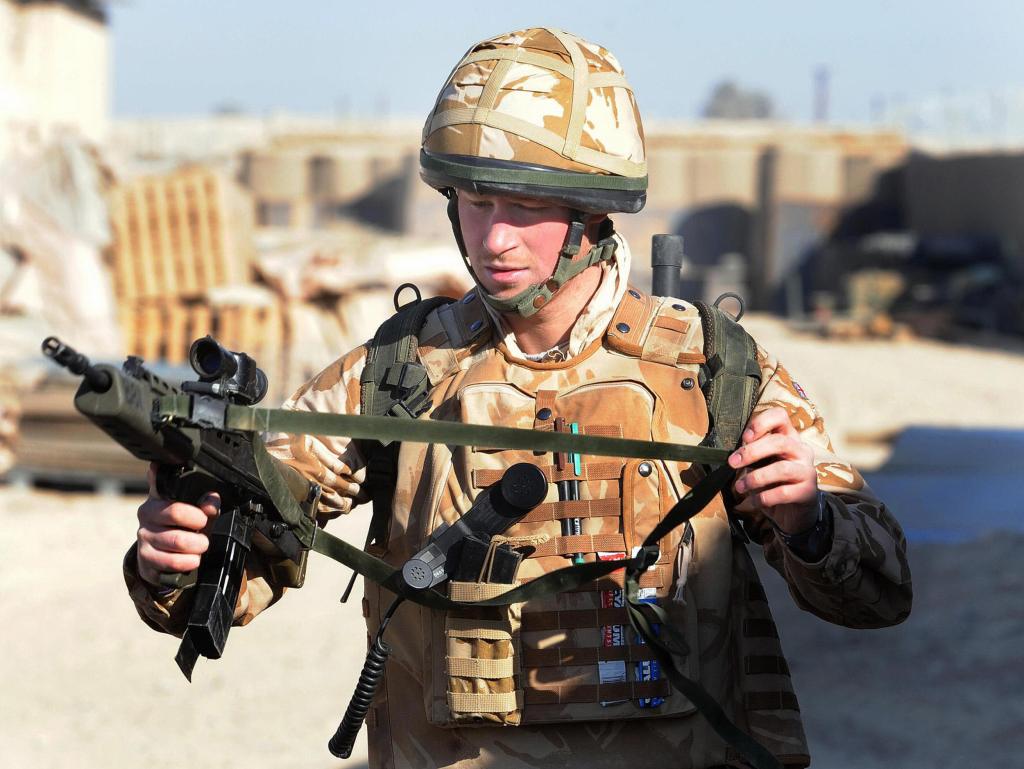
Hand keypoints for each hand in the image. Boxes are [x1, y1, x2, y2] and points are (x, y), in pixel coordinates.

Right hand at [136, 463, 220, 586]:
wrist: (164, 560)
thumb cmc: (183, 530)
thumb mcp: (198, 515)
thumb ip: (207, 506)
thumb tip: (212, 500)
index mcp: (158, 497)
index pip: (160, 480)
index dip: (168, 477)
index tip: (186, 488)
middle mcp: (146, 514)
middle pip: (176, 512)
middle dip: (200, 523)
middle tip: (204, 528)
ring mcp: (143, 536)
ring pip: (178, 540)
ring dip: (197, 546)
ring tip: (200, 545)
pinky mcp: (145, 558)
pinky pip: (173, 561)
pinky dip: (189, 561)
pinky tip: (192, 559)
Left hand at [727, 407, 817, 534]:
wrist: (794, 511)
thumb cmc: (774, 482)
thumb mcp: (763, 464)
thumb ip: (753, 455)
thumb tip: (733, 455)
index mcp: (789, 438)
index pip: (780, 416)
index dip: (761, 422)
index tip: (745, 437)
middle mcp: (802, 450)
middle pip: (779, 442)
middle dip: (752, 452)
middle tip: (732, 463)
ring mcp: (807, 471)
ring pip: (782, 468)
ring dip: (755, 478)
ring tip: (740, 487)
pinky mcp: (808, 492)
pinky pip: (783, 492)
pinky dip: (764, 497)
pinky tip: (754, 501)